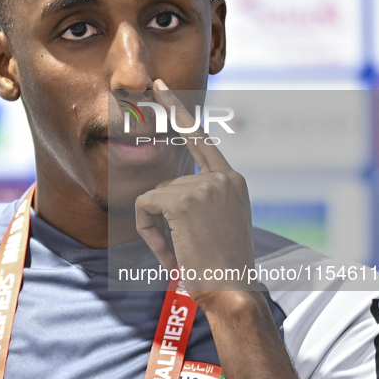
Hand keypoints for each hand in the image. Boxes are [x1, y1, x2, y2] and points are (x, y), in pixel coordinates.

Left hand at [134, 79, 257, 310]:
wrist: (232, 292)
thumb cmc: (222, 268)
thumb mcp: (220, 225)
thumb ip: (201, 201)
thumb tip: (163, 196)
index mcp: (232, 181)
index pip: (200, 138)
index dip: (177, 112)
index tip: (160, 87)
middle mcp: (222, 177)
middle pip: (167, 181)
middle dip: (161, 214)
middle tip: (174, 237)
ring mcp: (205, 186)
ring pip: (154, 195)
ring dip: (155, 226)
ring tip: (177, 253)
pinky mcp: (184, 201)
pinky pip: (146, 206)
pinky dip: (147, 230)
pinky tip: (168, 252)